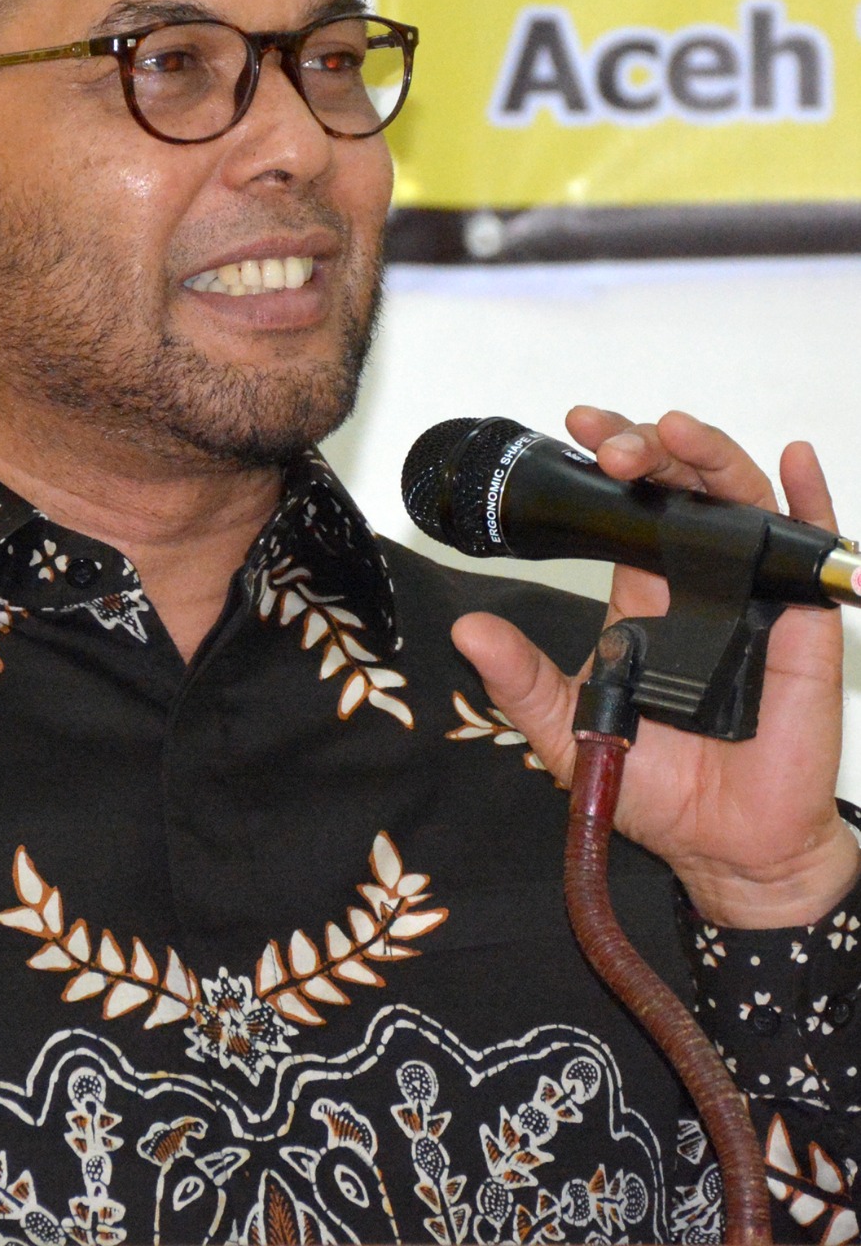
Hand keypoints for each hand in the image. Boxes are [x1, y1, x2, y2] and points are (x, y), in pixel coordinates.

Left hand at [451, 406, 860, 927]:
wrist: (726, 848)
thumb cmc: (655, 789)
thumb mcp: (569, 730)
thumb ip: (522, 680)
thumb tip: (466, 632)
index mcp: (646, 595)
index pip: (630, 509)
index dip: (611, 464)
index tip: (578, 429)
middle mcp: (699, 583)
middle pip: (682, 489)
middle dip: (649, 449)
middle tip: (613, 444)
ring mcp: (753, 596)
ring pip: (740, 502)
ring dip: (710, 457)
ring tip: (675, 432)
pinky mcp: (804, 623)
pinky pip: (813, 550)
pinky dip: (812, 501)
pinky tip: (798, 460)